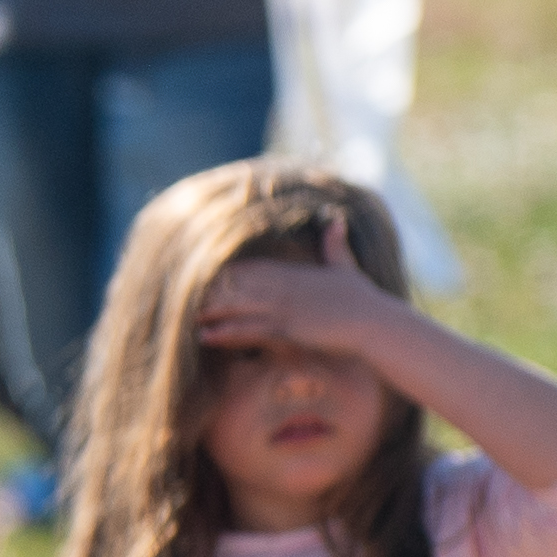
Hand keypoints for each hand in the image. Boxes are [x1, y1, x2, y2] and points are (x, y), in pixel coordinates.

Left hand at [188, 256, 405, 366]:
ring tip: (182, 317)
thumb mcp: (346, 267)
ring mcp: (285, 307)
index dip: (224, 271)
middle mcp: (284, 286)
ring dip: (209, 311)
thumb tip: (336, 219)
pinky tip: (204, 336)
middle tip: (178, 295)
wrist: (379, 325)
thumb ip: (334, 245)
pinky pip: (249, 330)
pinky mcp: (288, 329)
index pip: (250, 268)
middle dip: (208, 291)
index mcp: (294, 272)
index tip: (200, 272)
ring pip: (237, 306)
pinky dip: (225, 333)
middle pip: (236, 284)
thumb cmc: (364, 300)